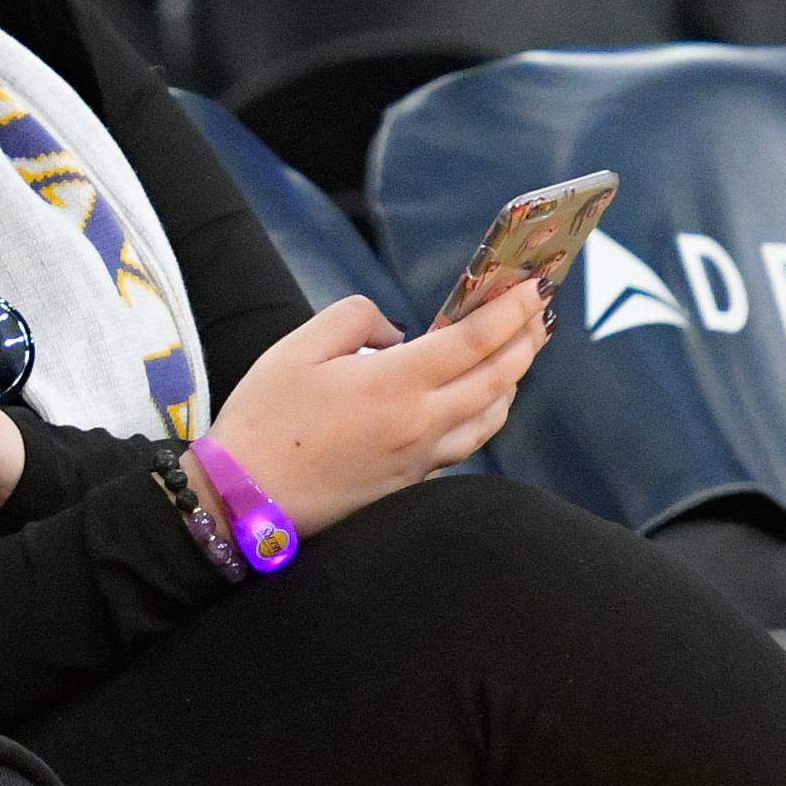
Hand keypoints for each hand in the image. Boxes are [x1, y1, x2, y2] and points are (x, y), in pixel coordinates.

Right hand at [201, 280, 547, 536]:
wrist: (246, 498)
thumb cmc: (265, 419)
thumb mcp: (297, 348)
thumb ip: (354, 320)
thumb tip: (394, 333)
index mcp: (395, 384)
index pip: (474, 341)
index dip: (510, 311)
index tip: (532, 286)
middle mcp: (422, 423)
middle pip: (498, 379)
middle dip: (525, 341)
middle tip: (540, 312)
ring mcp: (422, 458)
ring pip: (491, 417)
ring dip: (513, 379)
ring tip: (518, 352)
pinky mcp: (412, 483)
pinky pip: (467, 444)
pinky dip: (487, 414)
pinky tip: (481, 402)